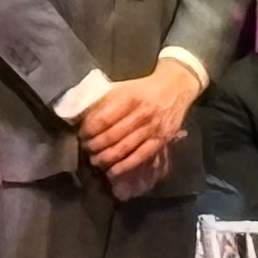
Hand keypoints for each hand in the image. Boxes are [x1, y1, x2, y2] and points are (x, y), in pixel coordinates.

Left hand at [78, 57, 199, 188]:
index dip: (89, 130)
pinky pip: (140, 156)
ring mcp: (152, 128)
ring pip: (124, 148)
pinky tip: (113, 171)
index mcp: (129, 97)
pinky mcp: (161, 139)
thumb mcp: (124, 86)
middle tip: (86, 149)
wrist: (176, 86)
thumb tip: (82, 111)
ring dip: (106, 158)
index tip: (81, 134)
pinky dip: (125, 166)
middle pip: (112, 136)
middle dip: (94, 146)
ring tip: (95, 160)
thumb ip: (105, 98)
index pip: (103, 118)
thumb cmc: (145, 87)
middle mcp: (141, 113)